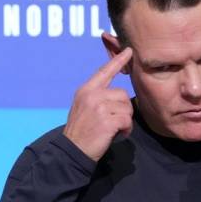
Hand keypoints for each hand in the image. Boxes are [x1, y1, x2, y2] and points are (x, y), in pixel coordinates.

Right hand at [63, 47, 133, 161]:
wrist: (72, 150)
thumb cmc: (81, 131)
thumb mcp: (83, 107)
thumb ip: (97, 96)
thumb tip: (118, 94)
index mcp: (86, 90)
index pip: (104, 71)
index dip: (118, 60)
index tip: (129, 51)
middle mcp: (92, 95)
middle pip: (123, 94)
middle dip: (123, 110)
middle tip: (112, 122)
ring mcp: (99, 107)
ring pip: (127, 108)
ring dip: (125, 121)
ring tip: (113, 129)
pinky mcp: (107, 121)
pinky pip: (127, 121)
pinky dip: (125, 130)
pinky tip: (115, 135)